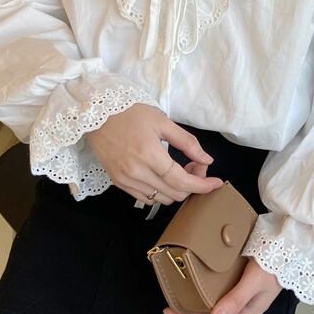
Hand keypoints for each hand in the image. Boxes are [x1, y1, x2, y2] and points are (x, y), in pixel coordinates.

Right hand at [86, 104, 223, 204]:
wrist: (97, 114)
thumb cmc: (131, 114)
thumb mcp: (163, 122)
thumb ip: (187, 142)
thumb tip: (207, 160)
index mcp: (149, 154)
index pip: (181, 181)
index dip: (202, 186)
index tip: (217, 183)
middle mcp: (136, 172)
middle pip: (174, 193)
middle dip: (192, 184)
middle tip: (195, 165)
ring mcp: (125, 180)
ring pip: (161, 199)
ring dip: (177, 189)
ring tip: (180, 169)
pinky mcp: (118, 183)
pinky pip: (145, 198)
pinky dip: (160, 192)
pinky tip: (164, 176)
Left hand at [162, 258, 282, 313]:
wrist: (290, 249)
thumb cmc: (273, 265)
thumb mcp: (254, 281)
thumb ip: (235, 300)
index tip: (169, 311)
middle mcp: (241, 312)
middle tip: (170, 304)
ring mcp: (241, 301)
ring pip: (213, 313)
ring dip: (195, 309)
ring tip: (180, 296)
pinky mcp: (241, 289)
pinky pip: (218, 299)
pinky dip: (204, 296)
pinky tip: (197, 286)